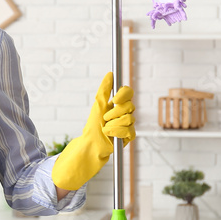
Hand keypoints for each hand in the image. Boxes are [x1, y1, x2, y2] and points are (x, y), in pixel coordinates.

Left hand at [51, 72, 134, 190]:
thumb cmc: (93, 125)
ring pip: (129, 119)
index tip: (115, 99)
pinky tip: (109, 135)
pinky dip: (116, 132)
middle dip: (114, 112)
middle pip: (129, 106)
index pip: (128, 93)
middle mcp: (125, 113)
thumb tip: (110, 74)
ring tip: (105, 128)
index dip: (123, 94)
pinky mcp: (129, 136)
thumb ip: (104, 89)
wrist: (91, 144)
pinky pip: (129, 131)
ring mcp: (129, 124)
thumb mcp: (98, 105)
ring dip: (113, 124)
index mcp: (118, 104)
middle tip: (105, 118)